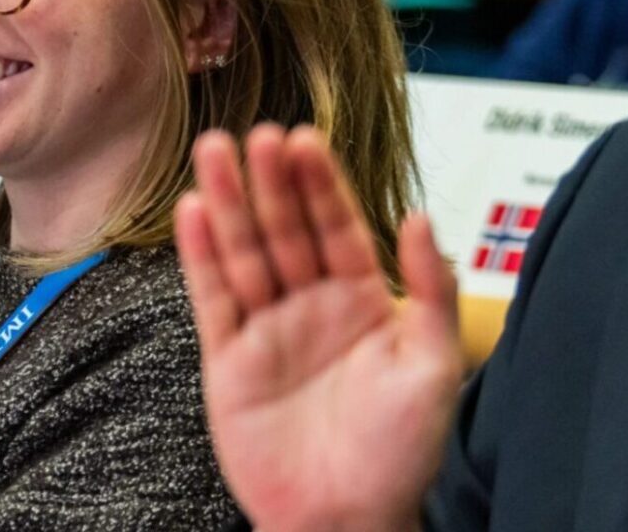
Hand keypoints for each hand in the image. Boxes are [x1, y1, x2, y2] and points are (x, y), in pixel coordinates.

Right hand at [176, 125, 461, 531]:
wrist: (345, 521)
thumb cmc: (400, 454)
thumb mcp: (435, 368)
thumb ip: (432, 291)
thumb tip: (423, 217)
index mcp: (363, 301)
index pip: (338, 227)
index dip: (321, 184)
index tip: (305, 138)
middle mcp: (311, 305)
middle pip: (285, 229)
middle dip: (269, 182)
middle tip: (256, 134)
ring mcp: (267, 329)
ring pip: (244, 252)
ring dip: (228, 202)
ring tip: (215, 150)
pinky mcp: (229, 359)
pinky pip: (212, 298)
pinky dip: (199, 255)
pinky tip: (192, 210)